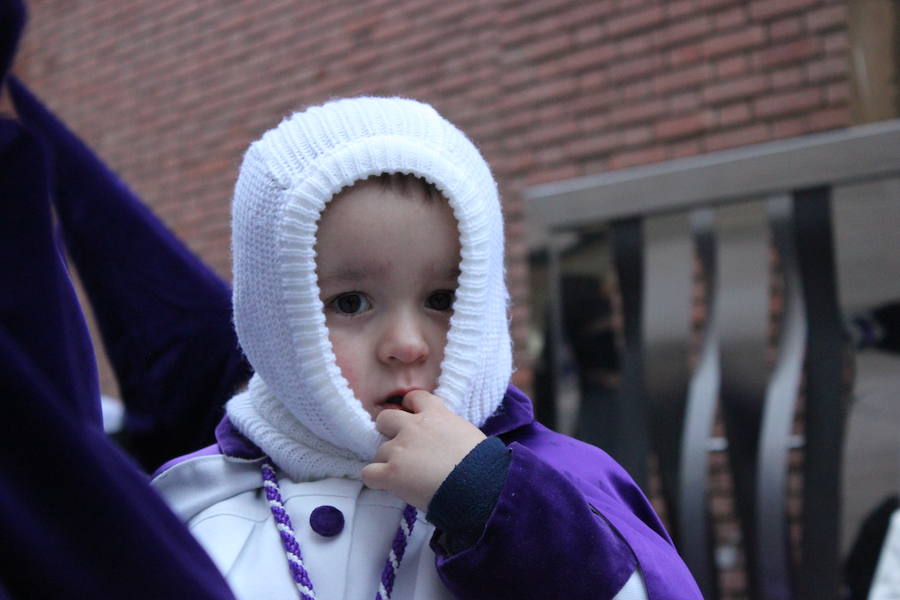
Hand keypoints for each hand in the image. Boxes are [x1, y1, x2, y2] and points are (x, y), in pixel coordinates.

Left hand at [361, 390, 485, 510]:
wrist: (479, 485)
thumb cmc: (482, 463)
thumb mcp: (467, 434)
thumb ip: (449, 430)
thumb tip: (445, 442)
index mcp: (435, 414)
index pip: (414, 397)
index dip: (410, 409)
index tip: (413, 419)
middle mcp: (413, 427)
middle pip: (385, 419)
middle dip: (389, 432)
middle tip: (402, 448)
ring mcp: (399, 449)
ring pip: (378, 451)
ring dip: (387, 462)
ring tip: (403, 477)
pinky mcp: (391, 473)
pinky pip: (368, 474)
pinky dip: (375, 480)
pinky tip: (387, 486)